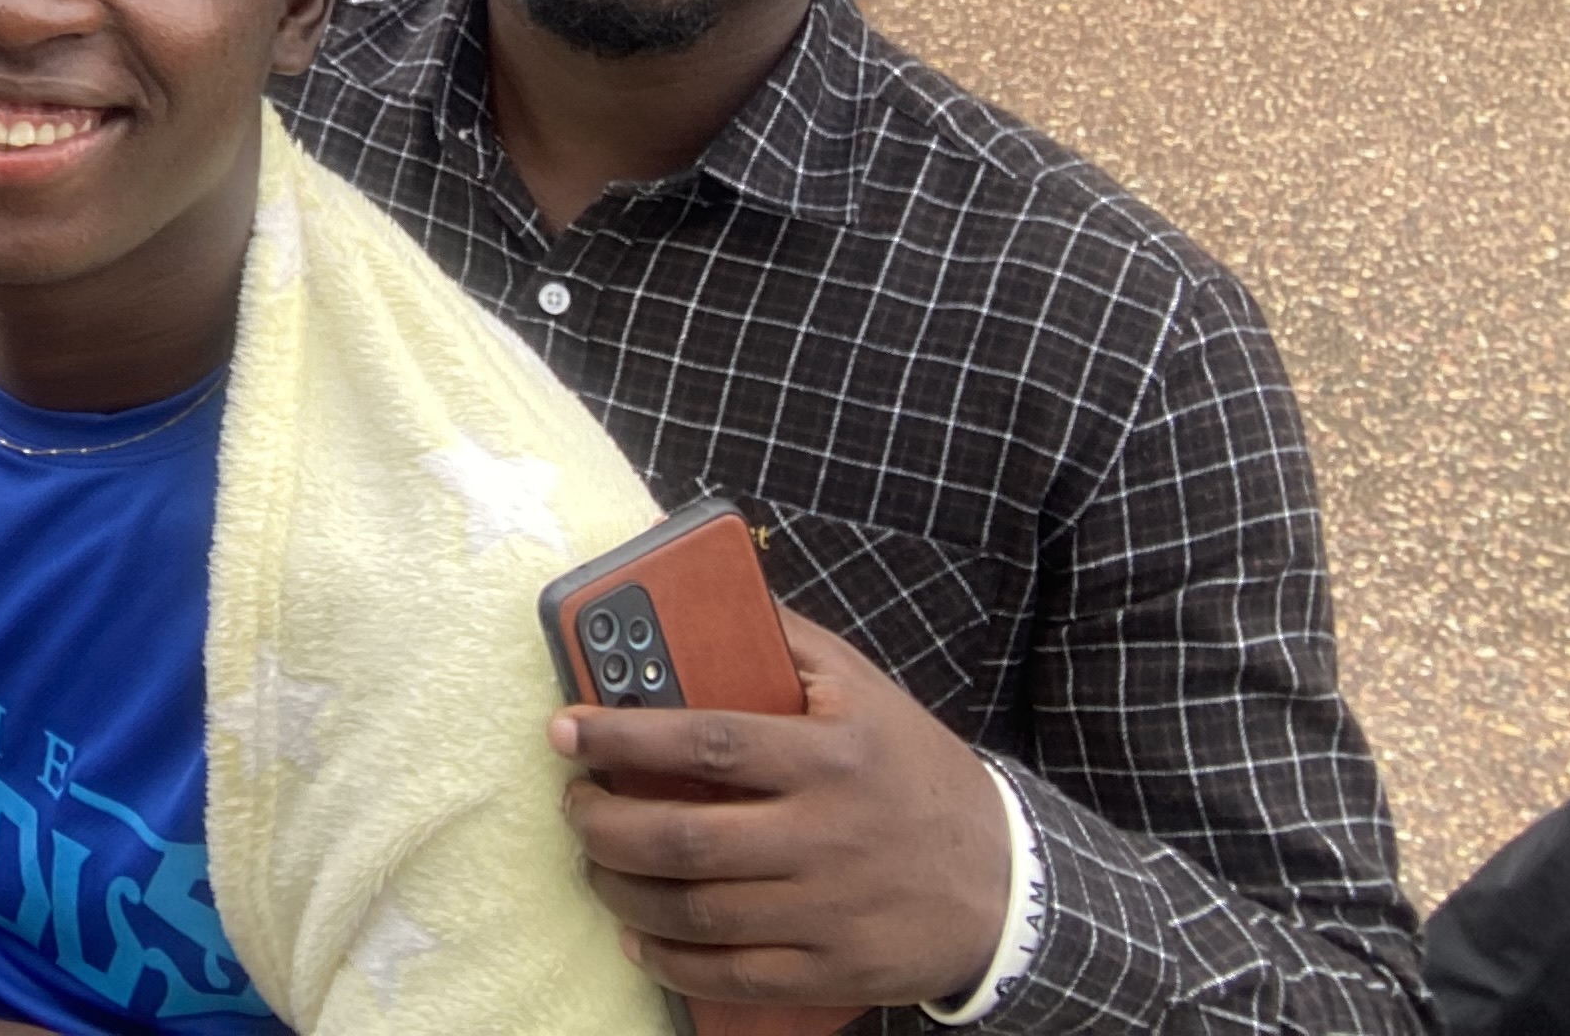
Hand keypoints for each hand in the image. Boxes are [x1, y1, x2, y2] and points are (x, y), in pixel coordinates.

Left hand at [554, 609, 1011, 1009]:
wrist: (1006, 880)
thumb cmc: (913, 771)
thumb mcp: (862, 690)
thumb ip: (782, 641)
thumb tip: (697, 595)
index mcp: (826, 756)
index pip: (704, 742)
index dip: (622, 737)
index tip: (563, 730)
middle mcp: (824, 835)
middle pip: (684, 836)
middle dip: (602, 822)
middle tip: (573, 804)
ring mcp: (828, 910)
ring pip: (696, 909)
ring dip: (622, 888)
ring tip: (595, 863)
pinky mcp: (833, 970)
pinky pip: (731, 973)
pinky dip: (670, 959)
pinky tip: (638, 934)